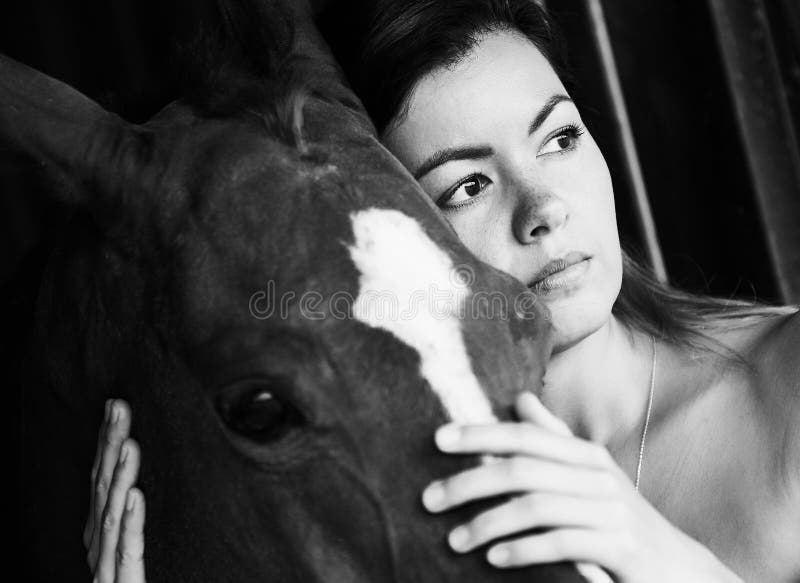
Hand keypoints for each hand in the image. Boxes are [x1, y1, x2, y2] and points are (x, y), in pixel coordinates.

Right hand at [83, 399, 146, 582]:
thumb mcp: (132, 555)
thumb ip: (131, 526)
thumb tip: (138, 482)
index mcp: (104, 541)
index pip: (103, 484)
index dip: (107, 446)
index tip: (117, 409)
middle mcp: (101, 552)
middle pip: (103, 492)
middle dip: (109, 448)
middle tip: (120, 408)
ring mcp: (110, 571)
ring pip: (111, 519)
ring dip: (119, 478)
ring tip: (129, 444)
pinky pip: (128, 554)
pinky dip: (129, 524)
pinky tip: (135, 497)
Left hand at [422, 393, 741, 582]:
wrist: (681, 569)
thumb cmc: (619, 518)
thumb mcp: (588, 475)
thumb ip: (553, 438)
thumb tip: (521, 398)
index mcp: (584, 455)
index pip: (524, 435)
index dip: (480, 434)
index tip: (437, 439)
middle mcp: (597, 476)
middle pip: (522, 470)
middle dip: (469, 482)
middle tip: (429, 500)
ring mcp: (611, 512)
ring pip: (536, 507)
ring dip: (487, 523)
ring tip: (454, 540)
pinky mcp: (620, 549)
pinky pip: (562, 544)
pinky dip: (524, 550)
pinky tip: (494, 560)